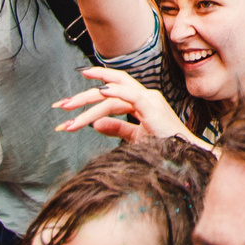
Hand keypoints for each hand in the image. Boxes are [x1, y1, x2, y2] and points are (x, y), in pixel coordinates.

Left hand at [53, 66, 199, 144]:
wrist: (184, 157)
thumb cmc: (164, 147)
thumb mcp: (135, 137)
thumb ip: (117, 128)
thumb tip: (95, 125)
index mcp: (141, 102)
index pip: (111, 92)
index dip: (89, 96)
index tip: (67, 104)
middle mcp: (145, 96)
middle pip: (109, 86)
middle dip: (83, 95)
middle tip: (60, 105)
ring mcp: (149, 99)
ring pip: (112, 94)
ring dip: (88, 102)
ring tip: (69, 112)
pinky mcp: (151, 106)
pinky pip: (129, 95)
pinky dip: (114, 91)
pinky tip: (99, 92)